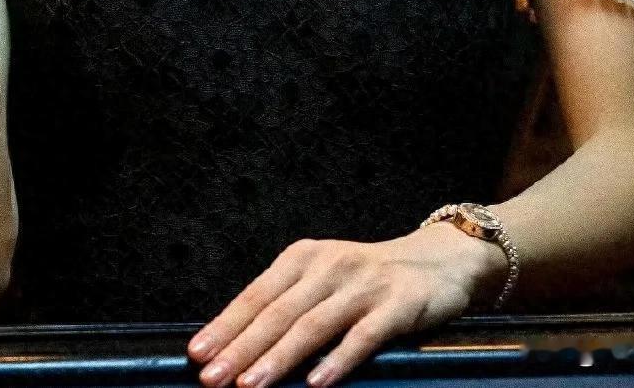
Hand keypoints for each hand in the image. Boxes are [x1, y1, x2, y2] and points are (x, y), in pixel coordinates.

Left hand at [186, 228, 506, 387]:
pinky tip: (316, 383)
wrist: (436, 261)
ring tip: (251, 385)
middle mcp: (329, 266)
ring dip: (279, 358)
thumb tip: (237, 345)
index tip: (197, 356)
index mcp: (304, 258)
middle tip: (212, 379)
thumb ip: (286, 306)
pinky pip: (363, 336)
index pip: (256, 295)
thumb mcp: (322, 281)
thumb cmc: (366, 280)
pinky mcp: (397, 305)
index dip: (226, 326)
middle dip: (241, 348)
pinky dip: (337, 359)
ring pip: (312, 325)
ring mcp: (363, 285)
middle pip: (278, 312)